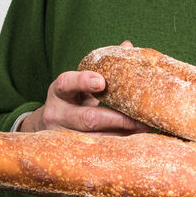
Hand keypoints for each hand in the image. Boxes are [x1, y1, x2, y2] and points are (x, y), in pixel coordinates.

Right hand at [20, 41, 149, 135]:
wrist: (51, 121)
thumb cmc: (73, 96)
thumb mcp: (80, 80)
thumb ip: (102, 66)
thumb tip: (127, 46)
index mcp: (59, 90)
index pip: (67, 82)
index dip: (83, 81)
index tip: (102, 81)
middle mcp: (57, 113)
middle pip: (87, 118)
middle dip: (117, 119)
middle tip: (141, 118)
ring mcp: (61, 135)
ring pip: (95, 137)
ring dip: (122, 134)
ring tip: (144, 129)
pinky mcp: (70, 151)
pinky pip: (97, 148)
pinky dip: (118, 144)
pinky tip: (135, 140)